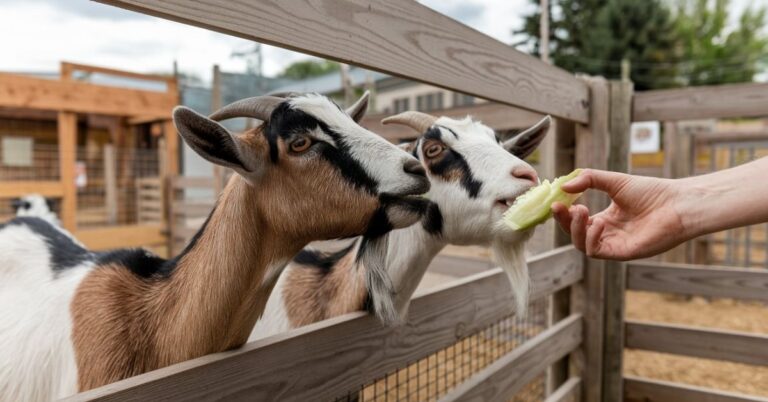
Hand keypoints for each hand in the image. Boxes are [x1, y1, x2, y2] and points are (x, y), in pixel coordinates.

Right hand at [551, 169, 687, 259]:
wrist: (678, 203)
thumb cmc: (652, 192)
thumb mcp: (614, 181)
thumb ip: (588, 180)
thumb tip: (563, 186)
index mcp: (605, 220)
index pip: (576, 221)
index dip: (563, 213)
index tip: (556, 200)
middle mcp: (608, 234)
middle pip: (574, 234)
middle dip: (564, 221)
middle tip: (561, 206)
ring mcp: (614, 245)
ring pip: (581, 244)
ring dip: (576, 228)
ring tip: (582, 210)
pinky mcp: (622, 253)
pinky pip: (596, 251)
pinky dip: (591, 237)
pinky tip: (598, 222)